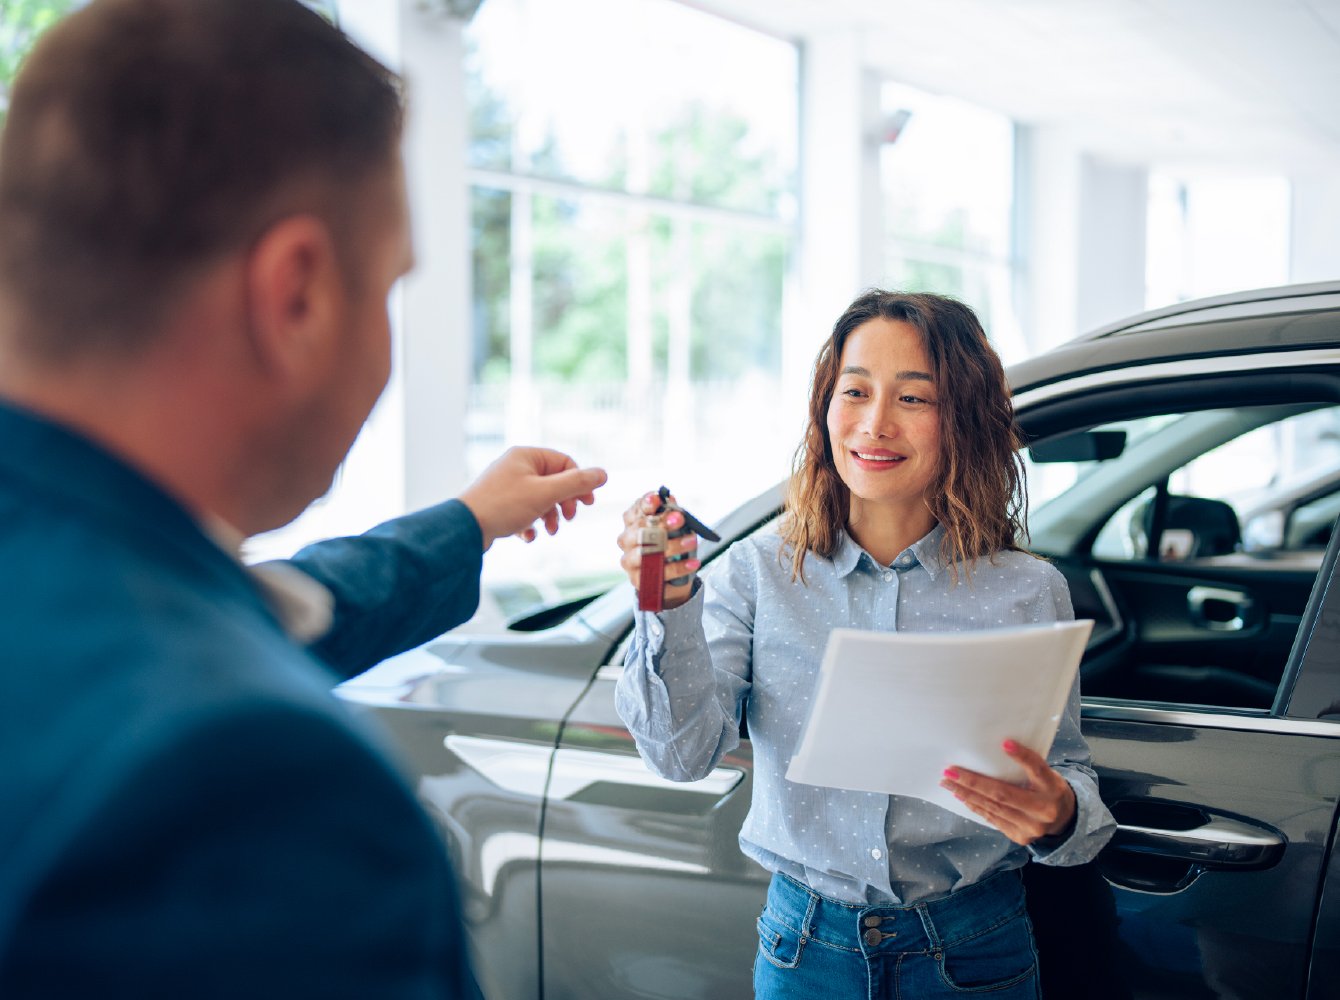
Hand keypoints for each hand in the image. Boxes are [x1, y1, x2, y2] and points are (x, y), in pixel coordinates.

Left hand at [459, 447, 606, 548]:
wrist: (464, 528)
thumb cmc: (503, 506)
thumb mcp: (546, 494)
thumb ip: (577, 483)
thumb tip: (603, 474)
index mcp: (526, 456)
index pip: (565, 463)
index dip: (580, 483)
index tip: (588, 504)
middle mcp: (515, 466)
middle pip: (553, 481)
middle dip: (564, 503)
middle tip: (569, 518)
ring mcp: (506, 485)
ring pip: (540, 498)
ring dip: (550, 516)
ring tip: (549, 531)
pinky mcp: (498, 504)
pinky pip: (523, 511)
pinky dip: (531, 523)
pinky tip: (527, 535)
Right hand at [617, 493, 700, 610]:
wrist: (669, 578)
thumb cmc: (667, 546)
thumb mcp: (671, 528)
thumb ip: (669, 513)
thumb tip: (670, 499)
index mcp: (632, 523)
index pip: (636, 510)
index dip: (645, 504)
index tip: (656, 499)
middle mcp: (626, 540)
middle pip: (640, 530)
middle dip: (661, 523)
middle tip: (679, 518)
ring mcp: (630, 560)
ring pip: (647, 552)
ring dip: (672, 546)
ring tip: (691, 541)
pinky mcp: (637, 579)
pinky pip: (660, 572)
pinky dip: (679, 567)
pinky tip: (692, 563)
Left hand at [939, 740, 1076, 845]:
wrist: (1064, 819)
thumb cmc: (1048, 788)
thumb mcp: (1046, 774)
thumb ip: (1028, 765)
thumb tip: (996, 746)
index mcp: (1053, 787)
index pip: (1038, 769)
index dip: (1022, 756)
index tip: (1005, 743)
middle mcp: (1044, 809)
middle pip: (1004, 794)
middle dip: (973, 782)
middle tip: (950, 771)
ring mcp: (1032, 827)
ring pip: (994, 808)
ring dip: (967, 794)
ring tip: (948, 783)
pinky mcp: (1021, 838)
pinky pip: (993, 819)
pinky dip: (976, 806)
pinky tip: (962, 796)